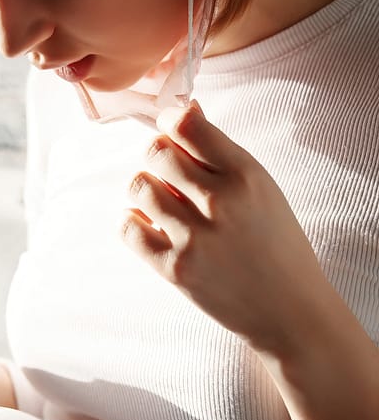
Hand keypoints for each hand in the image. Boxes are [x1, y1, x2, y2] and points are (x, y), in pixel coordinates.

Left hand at [122, 101, 334, 355]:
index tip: (172, 130)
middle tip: (169, 172)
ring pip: (139, 186)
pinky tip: (151, 226)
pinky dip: (134, 223)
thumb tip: (181, 109)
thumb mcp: (262, 187)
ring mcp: (196, 239)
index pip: (187, 125)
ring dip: (145, 190)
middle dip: (157, 156)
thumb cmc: (275, 242)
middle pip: (156, 152)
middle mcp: (220, 203)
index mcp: (246, 175)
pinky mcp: (176, 270)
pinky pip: (129, 228)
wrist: (290, 310)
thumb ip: (220, 152)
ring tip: (163, 202)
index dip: (170, 120)